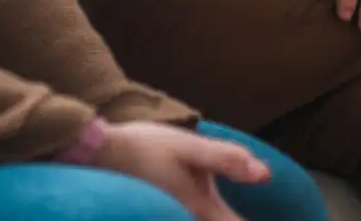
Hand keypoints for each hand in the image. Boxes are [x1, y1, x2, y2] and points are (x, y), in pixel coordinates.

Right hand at [92, 120, 269, 220]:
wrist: (96, 155)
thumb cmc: (141, 148)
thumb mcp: (186, 146)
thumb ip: (225, 159)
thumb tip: (264, 174)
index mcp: (201, 208)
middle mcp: (188, 220)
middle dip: (236, 220)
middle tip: (264, 218)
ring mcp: (174, 217)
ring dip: (223, 217)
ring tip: (232, 213)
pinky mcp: (163, 213)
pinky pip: (192, 219)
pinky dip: (209, 216)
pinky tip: (207, 207)